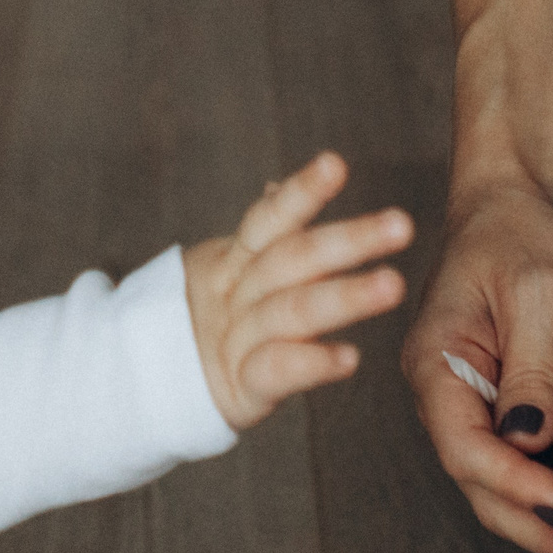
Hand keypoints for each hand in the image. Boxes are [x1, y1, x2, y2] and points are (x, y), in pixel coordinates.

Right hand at [183, 152, 412, 430]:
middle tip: (401, 225)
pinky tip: (349, 358)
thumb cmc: (213, 330)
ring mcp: (233, 340)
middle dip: (346, 240)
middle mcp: (234, 295)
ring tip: (392, 285)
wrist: (151, 387)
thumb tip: (277, 186)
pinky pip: (274, 370)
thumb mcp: (227, 277)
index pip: (268, 220)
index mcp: (232, 264)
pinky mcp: (237, 388)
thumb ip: (259, 236)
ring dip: (343, 296)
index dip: (301, 193)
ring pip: (289, 311)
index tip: (335, 164)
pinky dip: (310, 363)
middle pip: (289, 260)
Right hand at [398, 179, 552, 552]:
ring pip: (485, 472)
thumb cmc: (516, 236)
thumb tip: (530, 439)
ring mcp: (460, 398)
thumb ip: (531, 369)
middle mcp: (438, 390)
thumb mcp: (536, 293)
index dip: (512, 482)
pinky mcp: (487, 397)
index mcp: (434, 364)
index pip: (463, 446)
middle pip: (470, 475)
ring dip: (529, 508)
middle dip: (520, 518)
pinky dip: (535, 480)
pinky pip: (503, 451)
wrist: (506, 206)